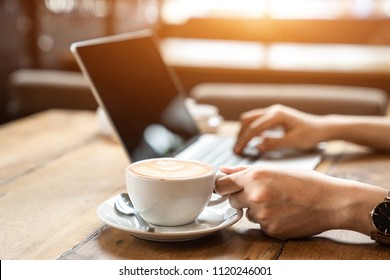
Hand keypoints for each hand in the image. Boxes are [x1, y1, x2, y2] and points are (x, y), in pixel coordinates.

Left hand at [215, 165, 383, 239]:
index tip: (225, 187)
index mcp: (254, 176)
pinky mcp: (270, 230)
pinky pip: (260, 225)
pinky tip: (284, 213)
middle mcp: (255, 195)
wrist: (331, 202)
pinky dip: (268, 220)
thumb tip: (223, 170)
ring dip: (255, 209)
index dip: (222, 186)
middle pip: (232, 200)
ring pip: (246, 213)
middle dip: (241, 197)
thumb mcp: (275, 169)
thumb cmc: (306, 182)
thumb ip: (245, 171)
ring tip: (278, 202)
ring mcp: (262, 214)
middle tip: (262, 193)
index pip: (221, 185)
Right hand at [234, 105, 324, 154]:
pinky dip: (250, 131)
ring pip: (250, 119)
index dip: (245, 139)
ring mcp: (272, 113)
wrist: (322, 128)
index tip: (238, 150)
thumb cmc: (311, 134)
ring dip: (244, 132)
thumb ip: (275, 144)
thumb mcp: (294, 142)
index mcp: (278, 115)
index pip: (255, 126)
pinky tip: (250, 142)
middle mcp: (273, 111)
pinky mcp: (273, 117)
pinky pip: (256, 122)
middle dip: (241, 134)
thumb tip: (257, 147)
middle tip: (237, 149)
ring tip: (241, 146)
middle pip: (248, 119)